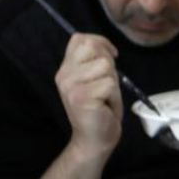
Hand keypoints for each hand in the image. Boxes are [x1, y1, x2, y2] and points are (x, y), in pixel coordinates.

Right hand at [55, 33, 121, 162]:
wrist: (94, 139)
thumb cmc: (99, 109)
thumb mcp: (94, 80)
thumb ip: (94, 62)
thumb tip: (105, 47)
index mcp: (65, 69)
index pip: (80, 39)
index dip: (101, 43)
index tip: (112, 56)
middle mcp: (64, 75)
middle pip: (93, 48)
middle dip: (109, 63)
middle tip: (106, 84)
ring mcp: (71, 86)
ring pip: (104, 66)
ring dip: (113, 82)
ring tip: (105, 96)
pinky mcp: (81, 97)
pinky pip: (109, 84)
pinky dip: (114, 95)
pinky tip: (106, 106)